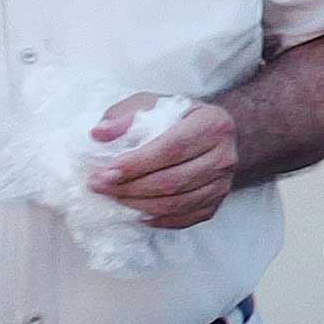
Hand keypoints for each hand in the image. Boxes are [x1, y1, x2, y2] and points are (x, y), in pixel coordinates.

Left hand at [88, 93, 238, 228]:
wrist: (214, 133)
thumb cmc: (180, 117)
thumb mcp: (153, 103)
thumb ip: (124, 115)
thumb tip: (99, 133)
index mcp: (212, 123)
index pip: (171, 148)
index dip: (136, 164)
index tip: (105, 172)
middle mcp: (224, 155)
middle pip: (173, 180)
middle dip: (130, 187)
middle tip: (99, 186)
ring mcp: (224, 183)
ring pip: (177, 203)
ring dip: (139, 205)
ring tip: (113, 198)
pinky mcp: (217, 202)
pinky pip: (185, 218)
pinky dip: (158, 219)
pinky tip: (138, 213)